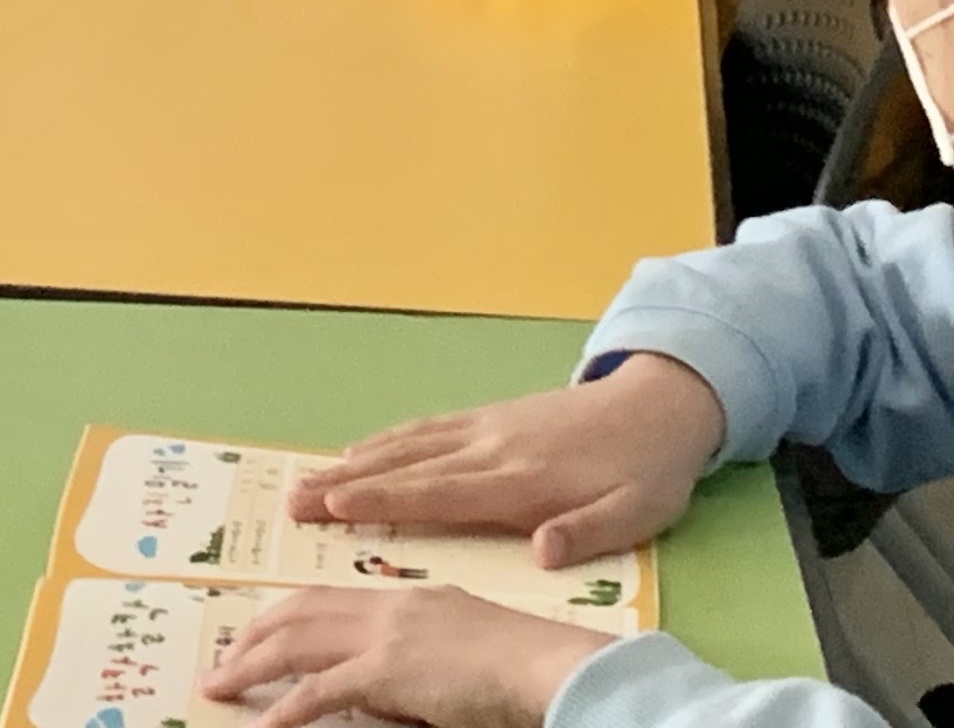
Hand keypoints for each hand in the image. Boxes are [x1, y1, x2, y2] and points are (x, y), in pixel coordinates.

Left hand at [197, 585, 601, 727]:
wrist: (543, 664)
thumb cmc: (515, 667)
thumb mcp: (454, 647)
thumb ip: (410, 657)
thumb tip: (372, 687)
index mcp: (404, 598)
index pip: (326, 598)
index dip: (284, 615)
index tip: (255, 633)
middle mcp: (387, 606)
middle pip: (299, 611)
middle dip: (253, 634)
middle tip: (221, 658)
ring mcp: (384, 634)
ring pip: (296, 642)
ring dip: (250, 664)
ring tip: (219, 684)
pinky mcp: (387, 670)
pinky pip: (320, 690)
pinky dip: (286, 706)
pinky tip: (264, 723)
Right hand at [288, 363, 725, 566]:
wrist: (660, 403)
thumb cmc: (648, 471)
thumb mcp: (636, 514)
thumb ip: (586, 533)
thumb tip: (540, 551)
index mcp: (520, 481)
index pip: (439, 493)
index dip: (383, 500)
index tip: (333, 504)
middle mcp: (491, 448)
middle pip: (407, 467)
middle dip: (346, 483)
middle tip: (292, 498)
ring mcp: (487, 428)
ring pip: (408, 445)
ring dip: (355, 462)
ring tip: (307, 478)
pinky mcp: (492, 417)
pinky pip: (427, 428)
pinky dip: (387, 441)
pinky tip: (361, 450)